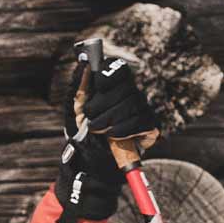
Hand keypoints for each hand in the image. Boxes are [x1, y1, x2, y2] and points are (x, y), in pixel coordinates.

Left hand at [57, 40, 156, 222]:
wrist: (88, 160)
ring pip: (132, 104)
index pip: (119, 69)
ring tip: (98, 130)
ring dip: (109, 119)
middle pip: (125, 87)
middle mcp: (130, 95)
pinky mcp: (150, 126)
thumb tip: (84, 62)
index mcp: (113, 87)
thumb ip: (78, 85)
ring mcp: (142, 109)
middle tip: (90, 119)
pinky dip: (123, 129)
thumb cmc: (80, 132)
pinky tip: (112, 136)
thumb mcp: (73, 109)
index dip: (109, 74)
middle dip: (102, 105)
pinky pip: (142, 121)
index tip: (98, 85)